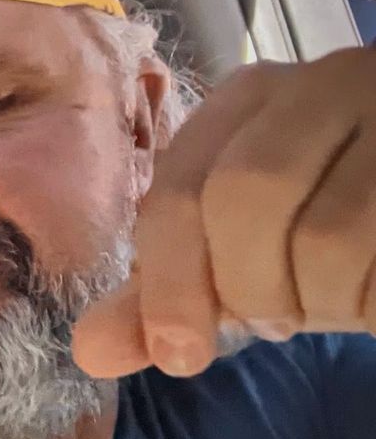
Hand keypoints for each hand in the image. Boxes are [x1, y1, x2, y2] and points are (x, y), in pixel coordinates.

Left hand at [73, 46, 375, 377]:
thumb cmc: (341, 226)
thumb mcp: (246, 254)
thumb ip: (169, 292)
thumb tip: (91, 351)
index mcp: (249, 101)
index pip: (178, 189)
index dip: (169, 283)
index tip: (180, 354)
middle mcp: (321, 84)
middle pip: (243, 197)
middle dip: (247, 288)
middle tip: (275, 324)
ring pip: (326, 236)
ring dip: (322, 301)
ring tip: (340, 300)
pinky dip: (370, 301)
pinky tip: (374, 296)